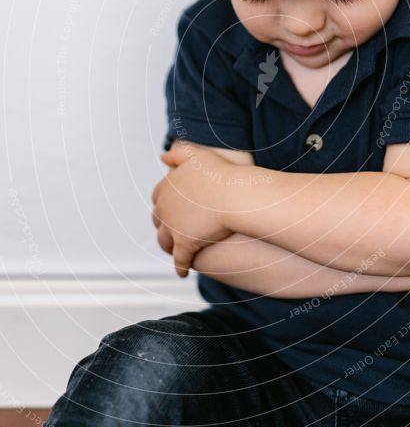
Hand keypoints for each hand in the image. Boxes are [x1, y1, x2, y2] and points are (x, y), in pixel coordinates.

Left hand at [151, 142, 232, 277]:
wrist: (235, 195)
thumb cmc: (222, 174)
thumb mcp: (197, 156)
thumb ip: (179, 154)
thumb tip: (163, 157)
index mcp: (166, 187)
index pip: (158, 196)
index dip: (165, 202)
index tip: (171, 207)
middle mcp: (164, 208)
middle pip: (158, 219)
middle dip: (164, 225)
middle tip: (171, 230)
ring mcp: (172, 227)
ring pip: (164, 241)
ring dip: (169, 246)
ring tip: (175, 252)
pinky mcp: (184, 244)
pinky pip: (179, 260)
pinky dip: (180, 267)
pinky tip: (183, 273)